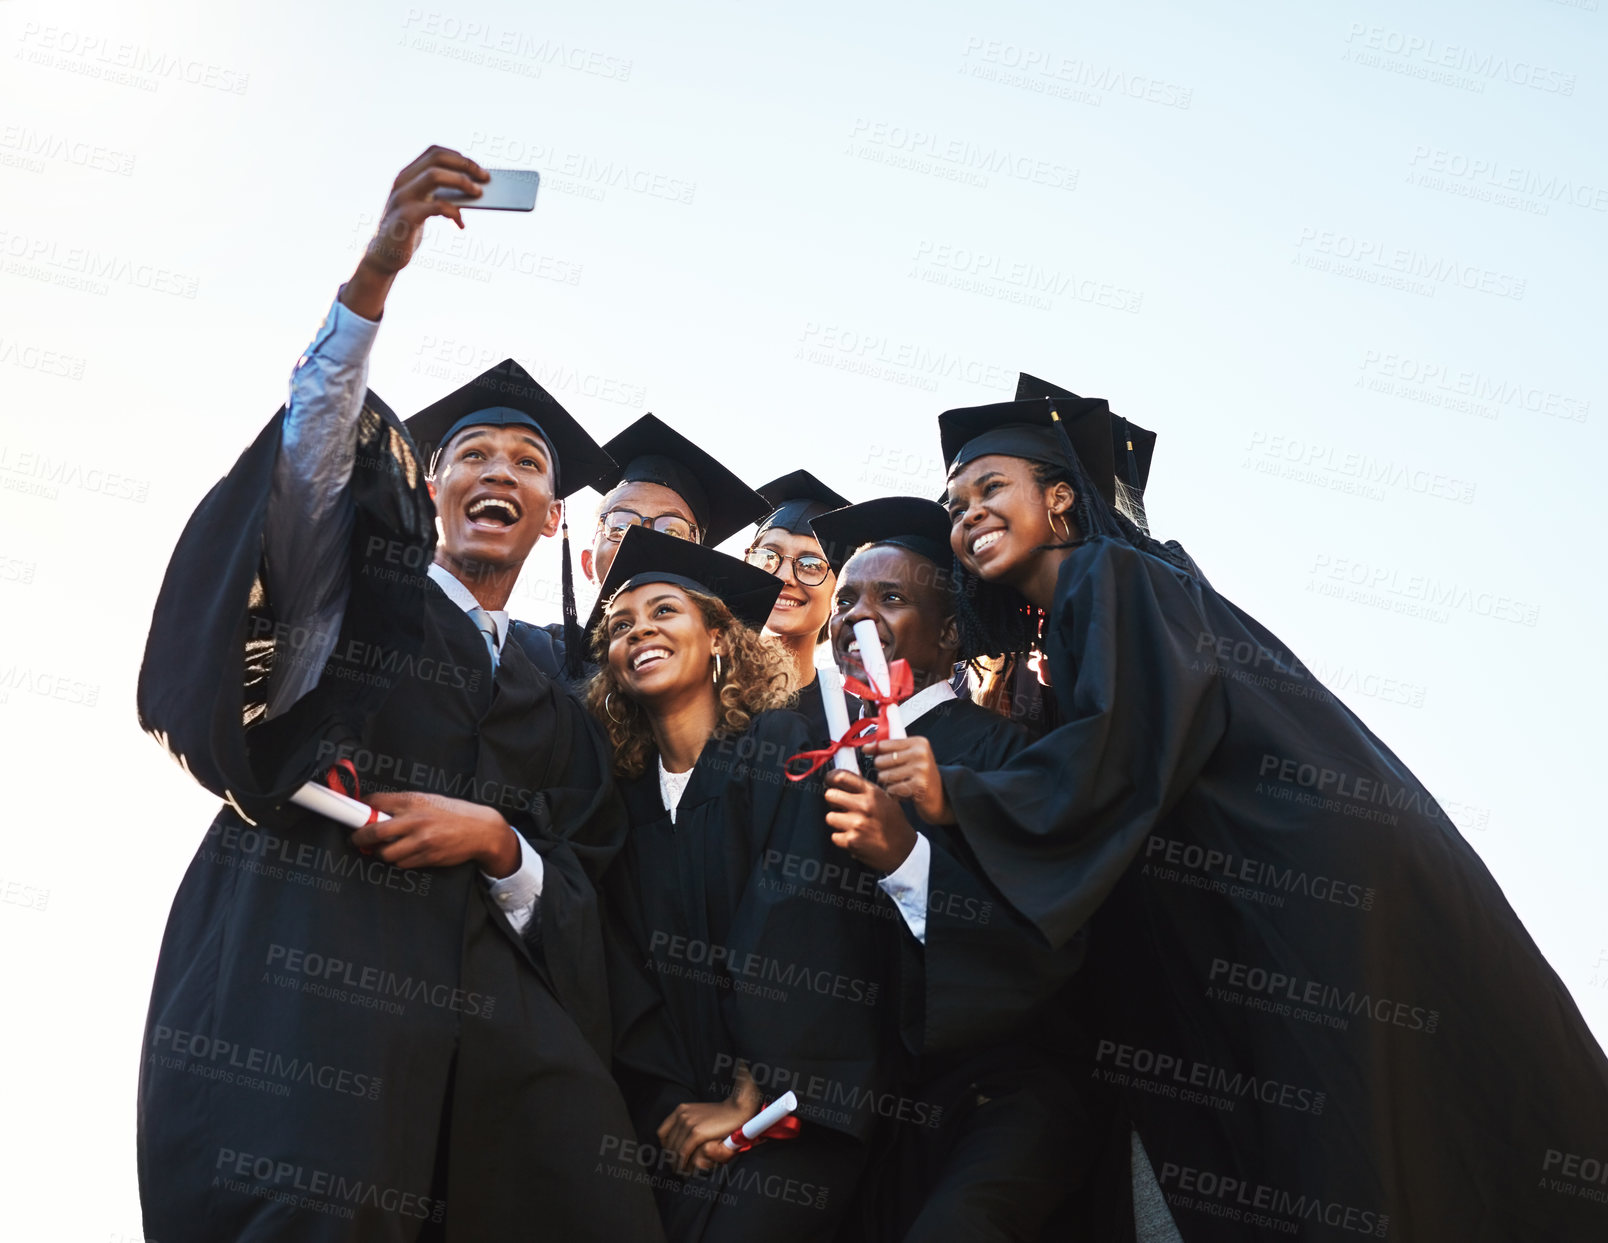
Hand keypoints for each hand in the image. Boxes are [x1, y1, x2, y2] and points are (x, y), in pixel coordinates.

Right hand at [342, 146, 488, 317]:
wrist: (383, 255)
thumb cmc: (408, 229)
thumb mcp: (422, 206)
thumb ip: (437, 195)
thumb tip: (472, 190)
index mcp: (407, 175)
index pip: (434, 152)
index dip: (458, 157)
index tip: (477, 168)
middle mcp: (402, 181)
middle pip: (437, 159)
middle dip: (465, 165)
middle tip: (485, 178)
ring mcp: (402, 197)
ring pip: (434, 175)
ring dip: (461, 181)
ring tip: (478, 194)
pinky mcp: (406, 217)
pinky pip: (436, 206)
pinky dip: (454, 212)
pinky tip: (461, 224)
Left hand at [352, 791, 519, 872]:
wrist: (481, 830)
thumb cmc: (453, 813)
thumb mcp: (429, 799)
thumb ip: (403, 804)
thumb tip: (374, 809)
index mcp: (414, 801)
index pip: (375, 803)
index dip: (359, 810)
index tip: (352, 814)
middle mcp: (415, 820)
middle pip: (373, 831)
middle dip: (359, 837)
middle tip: (356, 839)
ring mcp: (421, 840)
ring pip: (386, 853)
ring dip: (382, 852)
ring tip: (387, 847)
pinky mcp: (426, 857)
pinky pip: (401, 863)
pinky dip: (400, 860)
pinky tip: (407, 853)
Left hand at [657, 1064, 762, 1173]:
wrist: (737, 1110)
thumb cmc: (721, 1116)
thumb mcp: (699, 1115)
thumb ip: (688, 1124)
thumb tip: (679, 1141)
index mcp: (680, 1110)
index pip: (662, 1133)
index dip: (666, 1147)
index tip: (672, 1156)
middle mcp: (682, 1115)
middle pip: (668, 1144)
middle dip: (671, 1159)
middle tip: (677, 1169)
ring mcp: (689, 1123)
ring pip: (675, 1150)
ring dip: (677, 1164)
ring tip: (682, 1172)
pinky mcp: (697, 1132)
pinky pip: (684, 1152)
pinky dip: (683, 1163)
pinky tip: (687, 1169)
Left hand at [824, 770, 917, 873]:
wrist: (904, 851)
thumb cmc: (895, 825)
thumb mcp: (887, 800)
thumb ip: (867, 791)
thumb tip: (846, 781)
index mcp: (873, 793)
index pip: (842, 777)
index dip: (831, 777)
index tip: (830, 781)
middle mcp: (864, 806)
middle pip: (830, 795)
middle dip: (834, 802)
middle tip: (842, 807)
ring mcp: (857, 824)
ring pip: (830, 817)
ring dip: (838, 822)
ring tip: (851, 826)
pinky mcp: (851, 841)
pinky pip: (834, 836)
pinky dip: (842, 839)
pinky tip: (855, 838)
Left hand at [866, 736, 953, 824]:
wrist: (940, 798)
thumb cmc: (919, 776)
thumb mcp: (907, 758)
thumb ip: (886, 750)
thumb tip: (866, 748)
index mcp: (918, 742)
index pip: (883, 745)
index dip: (879, 755)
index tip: (888, 762)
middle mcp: (920, 753)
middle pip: (880, 761)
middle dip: (883, 771)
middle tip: (896, 776)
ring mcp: (921, 769)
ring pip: (883, 776)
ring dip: (888, 784)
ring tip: (901, 784)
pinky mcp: (919, 786)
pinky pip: (891, 789)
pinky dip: (894, 794)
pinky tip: (904, 793)